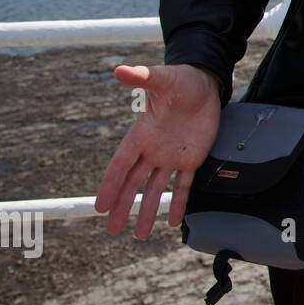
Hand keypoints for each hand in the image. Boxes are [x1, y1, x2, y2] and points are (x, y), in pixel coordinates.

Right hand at [95, 64, 222, 238]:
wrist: (204, 83)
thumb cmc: (180, 79)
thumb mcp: (161, 77)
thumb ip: (142, 76)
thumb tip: (120, 70)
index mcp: (141, 135)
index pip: (121, 165)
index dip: (110, 185)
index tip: (100, 206)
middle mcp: (153, 150)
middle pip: (134, 184)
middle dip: (123, 206)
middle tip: (112, 229)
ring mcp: (172, 156)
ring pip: (156, 189)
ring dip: (147, 210)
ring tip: (139, 234)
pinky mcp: (192, 158)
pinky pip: (183, 185)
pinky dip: (178, 203)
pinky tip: (172, 221)